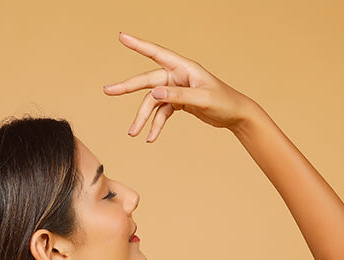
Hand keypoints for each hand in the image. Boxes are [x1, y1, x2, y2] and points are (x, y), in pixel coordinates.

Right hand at [104, 32, 251, 141]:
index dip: (138, 45)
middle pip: (147, 81)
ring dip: (143, 118)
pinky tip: (151, 138)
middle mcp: (177, 76)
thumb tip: (154, 93)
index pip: (157, 53)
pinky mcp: (178, 103)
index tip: (122, 37)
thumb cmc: (224, 102)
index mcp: (184, 68)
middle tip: (108, 91)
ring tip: (134, 133)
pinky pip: (161, 114)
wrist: (235, 115)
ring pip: (152, 102)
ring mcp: (176, 89)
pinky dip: (156, 125)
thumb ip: (179, 95)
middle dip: (127, 88)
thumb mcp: (202, 99)